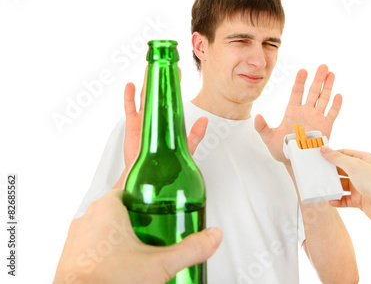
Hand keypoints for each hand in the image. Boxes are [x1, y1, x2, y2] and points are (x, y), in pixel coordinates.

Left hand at [54, 189, 221, 283]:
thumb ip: (191, 248)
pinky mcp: (72, 257)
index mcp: (108, 208)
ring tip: (142, 248)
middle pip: (120, 206)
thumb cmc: (106, 281)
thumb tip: (211, 237)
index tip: (158, 197)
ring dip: (123, 233)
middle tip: (156, 227)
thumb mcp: (160, 264)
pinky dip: (109, 249)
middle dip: (139, 216)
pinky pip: (94, 244)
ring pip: (105, 225)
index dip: (147, 190)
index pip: (129, 184)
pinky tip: (123, 265)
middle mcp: (88, 218)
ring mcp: (77, 238)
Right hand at [115, 67, 206, 187]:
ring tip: (148, 67)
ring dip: (146, 81)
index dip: (174, 83)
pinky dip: (129, 96)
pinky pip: (130, 107)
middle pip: (157, 91)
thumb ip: (195, 135)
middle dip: (160, 77)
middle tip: (163, 63)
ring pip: (144, 95)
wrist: (149, 174)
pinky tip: (130, 85)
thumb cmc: (167, 162)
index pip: (172, 96)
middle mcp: (156, 115)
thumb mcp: (184, 147)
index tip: (177, 69)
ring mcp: (144, 119)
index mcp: (168, 118)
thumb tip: (205, 120)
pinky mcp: (132, 125)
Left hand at [255, 64, 341, 163]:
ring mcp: (316, 118)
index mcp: (292, 112)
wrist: (295, 162)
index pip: (296, 93)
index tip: (302, 70)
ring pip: (323, 99)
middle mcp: (306, 112)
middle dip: (317, 79)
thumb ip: (262, 127)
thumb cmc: (282, 151)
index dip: (300, 82)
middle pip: (312, 92)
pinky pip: (332, 114)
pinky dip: (335, 105)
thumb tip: (256, 116)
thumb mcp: (269, 139)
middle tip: (322, 66)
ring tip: (331, 74)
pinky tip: (338, 95)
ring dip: (328, 87)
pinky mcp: (325, 127)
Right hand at [319, 147, 370, 226]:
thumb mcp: (354, 165)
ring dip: (333, 186)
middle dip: (330, 171)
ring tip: (321, 186)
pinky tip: (330, 200)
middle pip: (342, 170)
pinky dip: (337, 200)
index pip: (345, 154)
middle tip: (317, 171)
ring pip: (342, 185)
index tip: (319, 156)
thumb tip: (324, 149)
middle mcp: (362, 172)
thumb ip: (337, 158)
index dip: (332, 154)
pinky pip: (345, 199)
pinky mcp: (360, 200)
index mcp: (364, 160)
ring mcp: (361, 187)